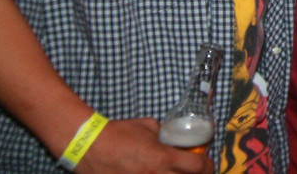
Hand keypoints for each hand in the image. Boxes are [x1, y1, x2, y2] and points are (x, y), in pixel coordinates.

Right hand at [75, 118, 212, 173]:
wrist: (88, 147)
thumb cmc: (118, 133)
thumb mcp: (147, 126)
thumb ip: (162, 133)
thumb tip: (169, 137)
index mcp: (163, 158)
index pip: (197, 167)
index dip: (208, 166)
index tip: (208, 164)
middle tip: (196, 171)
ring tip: (178, 173)